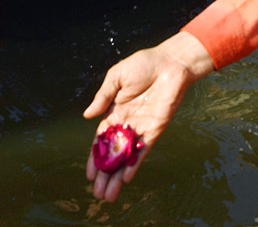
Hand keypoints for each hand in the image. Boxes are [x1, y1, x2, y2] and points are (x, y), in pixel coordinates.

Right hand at [83, 33, 214, 201]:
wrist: (170, 62)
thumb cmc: (143, 65)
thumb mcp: (116, 77)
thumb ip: (102, 97)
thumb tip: (87, 116)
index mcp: (115, 112)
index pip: (102, 140)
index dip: (95, 158)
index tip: (89, 174)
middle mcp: (127, 124)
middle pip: (113, 154)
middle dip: (105, 174)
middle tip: (98, 194)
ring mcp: (141, 128)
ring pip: (127, 157)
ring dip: (118, 176)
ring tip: (109, 195)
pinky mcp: (156, 129)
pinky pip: (143, 150)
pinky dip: (134, 164)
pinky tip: (126, 177)